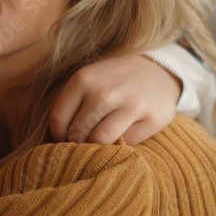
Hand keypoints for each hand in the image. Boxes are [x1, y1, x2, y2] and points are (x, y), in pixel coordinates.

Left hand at [50, 54, 180, 144]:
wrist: (158, 70)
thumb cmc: (113, 80)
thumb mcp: (88, 80)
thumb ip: (71, 103)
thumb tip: (57, 137)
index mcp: (84, 79)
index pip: (59, 118)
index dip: (58, 134)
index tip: (64, 137)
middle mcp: (106, 92)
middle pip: (79, 132)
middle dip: (78, 141)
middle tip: (83, 140)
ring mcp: (132, 105)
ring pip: (101, 140)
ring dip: (97, 145)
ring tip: (99, 139)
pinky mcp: (154, 119)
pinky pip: (127, 143)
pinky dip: (121, 143)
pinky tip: (122, 133)